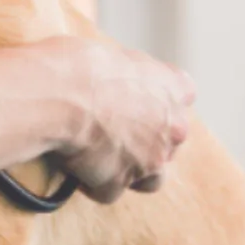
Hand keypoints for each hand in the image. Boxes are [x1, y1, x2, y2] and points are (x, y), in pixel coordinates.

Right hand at [47, 38, 194, 202]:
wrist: (62, 95)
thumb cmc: (81, 65)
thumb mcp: (114, 53)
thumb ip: (129, 72)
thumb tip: (116, 78)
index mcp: (173, 88)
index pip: (183, 93)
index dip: (159, 98)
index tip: (139, 97)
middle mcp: (172, 128)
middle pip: (170, 140)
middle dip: (146, 139)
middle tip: (113, 129)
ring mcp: (148, 161)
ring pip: (151, 178)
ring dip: (132, 171)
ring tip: (103, 160)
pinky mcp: (118, 184)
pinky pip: (109, 190)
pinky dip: (94, 184)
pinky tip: (77, 170)